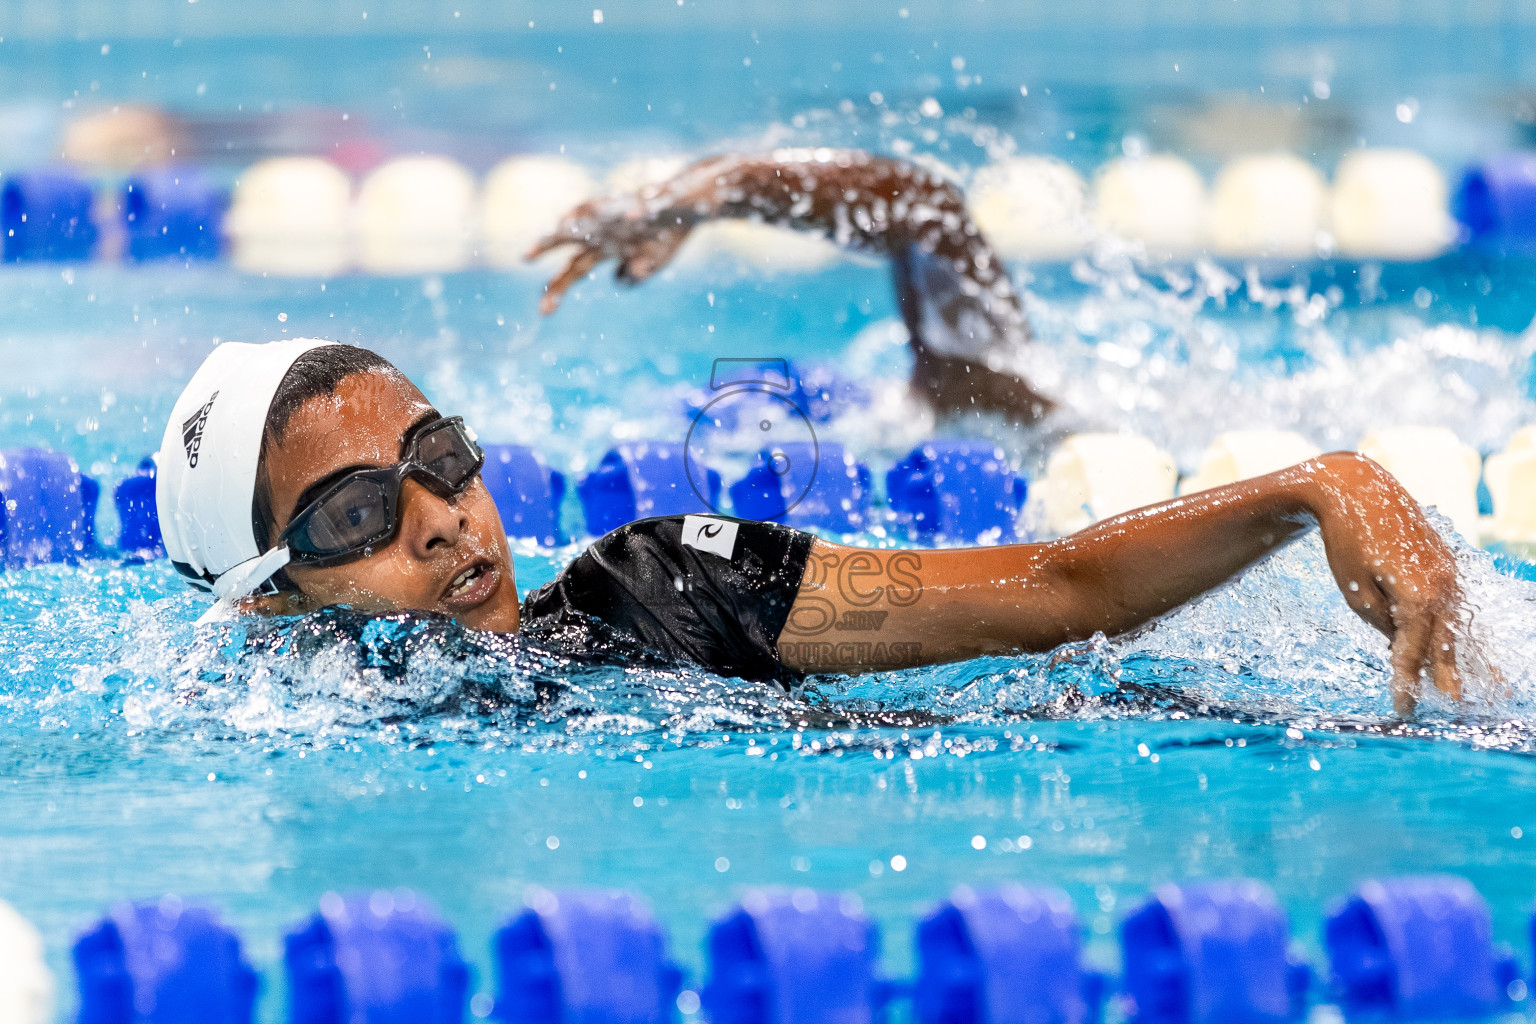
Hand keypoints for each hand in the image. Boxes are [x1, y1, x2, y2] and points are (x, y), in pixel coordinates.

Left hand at [527, 184, 710, 313]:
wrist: (691, 202)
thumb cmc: (667, 234)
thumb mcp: (651, 264)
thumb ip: (632, 276)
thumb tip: (617, 279)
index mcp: (606, 247)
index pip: (574, 269)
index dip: (558, 286)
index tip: (543, 312)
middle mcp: (608, 229)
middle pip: (574, 237)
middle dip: (551, 245)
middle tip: (526, 257)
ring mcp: (626, 212)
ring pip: (597, 211)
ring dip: (580, 216)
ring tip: (564, 222)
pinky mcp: (652, 200)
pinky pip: (645, 207)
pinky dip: (640, 212)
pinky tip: (635, 217)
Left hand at [1298, 452, 1484, 713]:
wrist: (1356, 488)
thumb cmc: (1348, 540)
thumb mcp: (1355, 590)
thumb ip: (1383, 623)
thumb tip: (1403, 645)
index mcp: (1418, 597)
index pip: (1413, 652)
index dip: (1407, 682)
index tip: (1404, 708)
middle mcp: (1444, 587)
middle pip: (1446, 643)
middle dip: (1449, 677)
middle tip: (1455, 709)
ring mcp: (1451, 573)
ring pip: (1462, 624)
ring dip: (1474, 657)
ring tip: (1497, 688)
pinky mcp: (1448, 563)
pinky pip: (1461, 605)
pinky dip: (1468, 628)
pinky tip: (1478, 645)